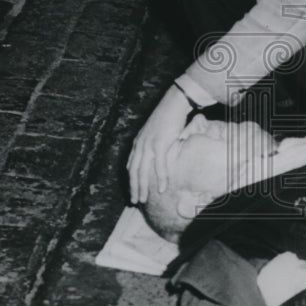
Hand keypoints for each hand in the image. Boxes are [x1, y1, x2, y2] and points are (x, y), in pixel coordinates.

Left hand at [127, 85, 192, 204]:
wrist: (173, 103)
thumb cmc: (168, 117)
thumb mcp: (155, 132)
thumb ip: (153, 144)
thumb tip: (158, 156)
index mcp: (138, 142)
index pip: (131, 165)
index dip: (131, 180)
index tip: (133, 191)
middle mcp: (140, 145)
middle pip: (134, 171)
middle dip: (134, 187)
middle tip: (135, 201)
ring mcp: (149, 145)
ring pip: (143, 171)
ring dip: (143, 187)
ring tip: (144, 199)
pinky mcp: (160, 144)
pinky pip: (159, 166)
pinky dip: (160, 178)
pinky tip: (161, 189)